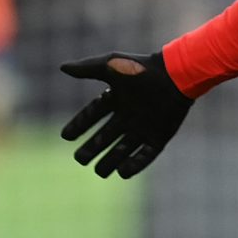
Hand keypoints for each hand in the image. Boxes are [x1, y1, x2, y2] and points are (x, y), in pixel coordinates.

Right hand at [59, 49, 192, 178]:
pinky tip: (121, 172)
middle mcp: (128, 115)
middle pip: (105, 137)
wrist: (176, 75)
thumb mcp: (111, 65)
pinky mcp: (159, 137)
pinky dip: (134, 165)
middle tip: (80, 158)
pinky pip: (145, 156)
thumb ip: (87, 68)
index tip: (65, 136)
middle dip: (91, 149)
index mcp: (116, 98)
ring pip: (122, 150)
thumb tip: (62, 67)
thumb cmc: (143, 69)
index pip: (93, 115)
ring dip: (110, 161)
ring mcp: (144, 127)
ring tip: (98, 171)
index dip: (79, 125)